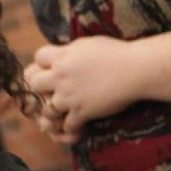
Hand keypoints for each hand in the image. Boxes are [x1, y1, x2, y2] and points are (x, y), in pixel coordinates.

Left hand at [24, 37, 145, 139]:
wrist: (137, 69)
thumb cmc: (117, 53)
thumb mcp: (88, 44)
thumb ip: (69, 50)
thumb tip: (61, 52)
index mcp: (62, 56)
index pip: (38, 58)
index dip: (43, 63)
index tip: (51, 67)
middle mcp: (61, 76)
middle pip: (33, 84)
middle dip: (40, 87)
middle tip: (51, 90)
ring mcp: (70, 96)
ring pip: (47, 109)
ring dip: (54, 110)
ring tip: (63, 109)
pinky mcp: (82, 111)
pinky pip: (67, 125)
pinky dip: (71, 126)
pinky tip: (78, 121)